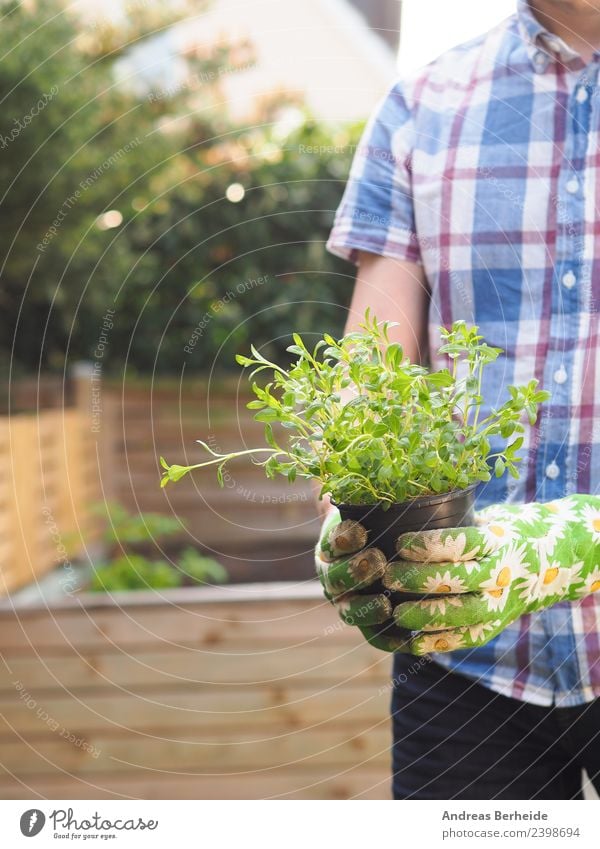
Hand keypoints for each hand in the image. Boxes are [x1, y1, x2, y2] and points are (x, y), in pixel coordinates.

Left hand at [316, 496, 599, 654]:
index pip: (462, 542)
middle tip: (387, 575)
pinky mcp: (495, 625)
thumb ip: (452, 520)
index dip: (429, 544)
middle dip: (419, 579)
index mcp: (497, 541)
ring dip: (425, 614)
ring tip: (394, 611)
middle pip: (459, 579)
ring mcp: (501, 602)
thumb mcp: (485, 518)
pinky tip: (411, 641)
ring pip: (462, 613)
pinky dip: (438, 642)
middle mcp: (502, 573)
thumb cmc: (499, 533)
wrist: (548, 561)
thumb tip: (400, 510)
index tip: (399, 542)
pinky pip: (466, 638)